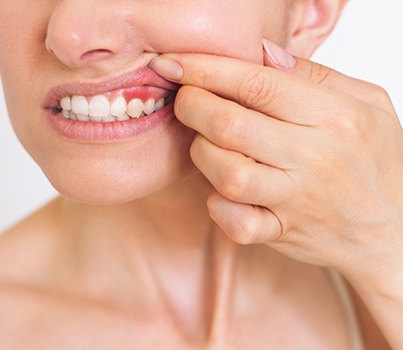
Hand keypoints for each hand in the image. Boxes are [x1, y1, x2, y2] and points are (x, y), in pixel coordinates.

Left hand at [149, 39, 402, 285]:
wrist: (395, 228)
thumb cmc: (378, 161)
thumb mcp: (366, 103)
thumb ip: (315, 75)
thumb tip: (261, 53)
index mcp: (334, 117)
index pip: (257, 83)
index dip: (206, 69)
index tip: (174, 64)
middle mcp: (312, 157)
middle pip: (231, 125)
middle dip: (192, 106)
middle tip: (184, 99)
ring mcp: (295, 199)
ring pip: (227, 173)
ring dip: (201, 153)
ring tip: (205, 143)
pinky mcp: (282, 232)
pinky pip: (236, 223)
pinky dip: (216, 206)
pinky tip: (220, 192)